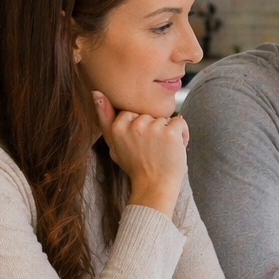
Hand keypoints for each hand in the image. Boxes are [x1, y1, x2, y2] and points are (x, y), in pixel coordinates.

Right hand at [92, 91, 188, 216]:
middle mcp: (133, 125)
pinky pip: (180, 122)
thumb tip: (95, 92)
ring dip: (168, 132)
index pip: (133, 112)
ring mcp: (152, 129)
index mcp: (117, 126)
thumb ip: (104, 118)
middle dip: (154, 128)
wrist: (154, 186)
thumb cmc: (135, 166)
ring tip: (163, 151)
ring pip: (165, 118)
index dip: (140, 127)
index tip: (139, 144)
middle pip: (150, 114)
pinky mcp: (170, 133)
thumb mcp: (113, 144)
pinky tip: (176, 148)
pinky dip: (182, 134)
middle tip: (152, 149)